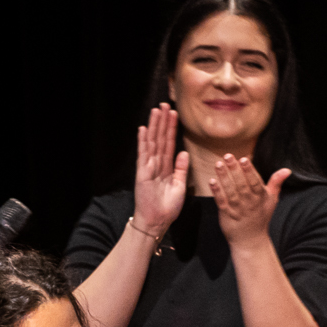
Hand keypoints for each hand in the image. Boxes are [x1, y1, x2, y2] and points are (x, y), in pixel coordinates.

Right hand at [132, 104, 187, 236]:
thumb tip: (184, 152)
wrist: (157, 222)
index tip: (174, 114)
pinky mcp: (142, 173)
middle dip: (163, 121)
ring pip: (152, 142)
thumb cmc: (168, 208)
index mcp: (166, 167)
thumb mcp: (180, 186)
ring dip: (154, 126)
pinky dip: (143, 141)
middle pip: (160, 138)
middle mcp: (156, 164)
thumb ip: (181, 169)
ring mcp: (148, 167)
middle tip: (165, 104)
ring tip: (156, 110)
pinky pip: (143, 154)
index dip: (172, 128)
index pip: (169, 143)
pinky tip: (144, 129)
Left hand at [210, 154, 288, 248]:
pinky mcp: (227, 215)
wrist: (251, 240)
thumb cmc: (261, 217)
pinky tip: (212, 181)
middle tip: (228, 156)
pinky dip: (217, 192)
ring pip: (230, 191)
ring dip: (224, 177)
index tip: (244, 159)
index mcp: (260, 197)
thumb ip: (276, 182)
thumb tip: (287, 170)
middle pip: (241, 184)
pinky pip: (221, 202)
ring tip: (218, 164)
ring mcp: (237, 209)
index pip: (255, 182)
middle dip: (234, 169)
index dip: (249, 170)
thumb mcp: (272, 200)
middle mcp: (249, 203)